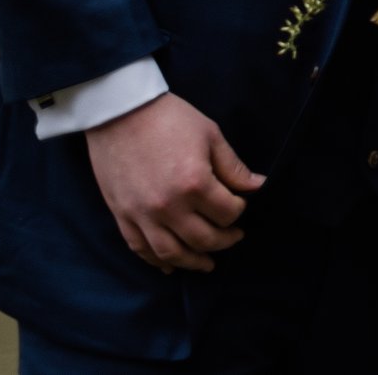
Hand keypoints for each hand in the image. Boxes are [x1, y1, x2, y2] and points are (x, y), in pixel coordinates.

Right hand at [83, 93, 265, 272]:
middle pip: (204, 239)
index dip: (239, 210)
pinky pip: (141, 248)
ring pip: (173, 254)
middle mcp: (169, 206)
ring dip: (194, 262)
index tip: (240, 204)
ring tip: (208, 262)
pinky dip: (157, 262)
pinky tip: (170, 265)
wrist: (118, 110)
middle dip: (225, 240)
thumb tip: (259, 186)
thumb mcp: (209, 134)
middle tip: (234, 236)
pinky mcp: (122, 215)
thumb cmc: (167, 117)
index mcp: (194, 183)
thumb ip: (233, 167)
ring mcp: (142, 214)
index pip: (227, 213)